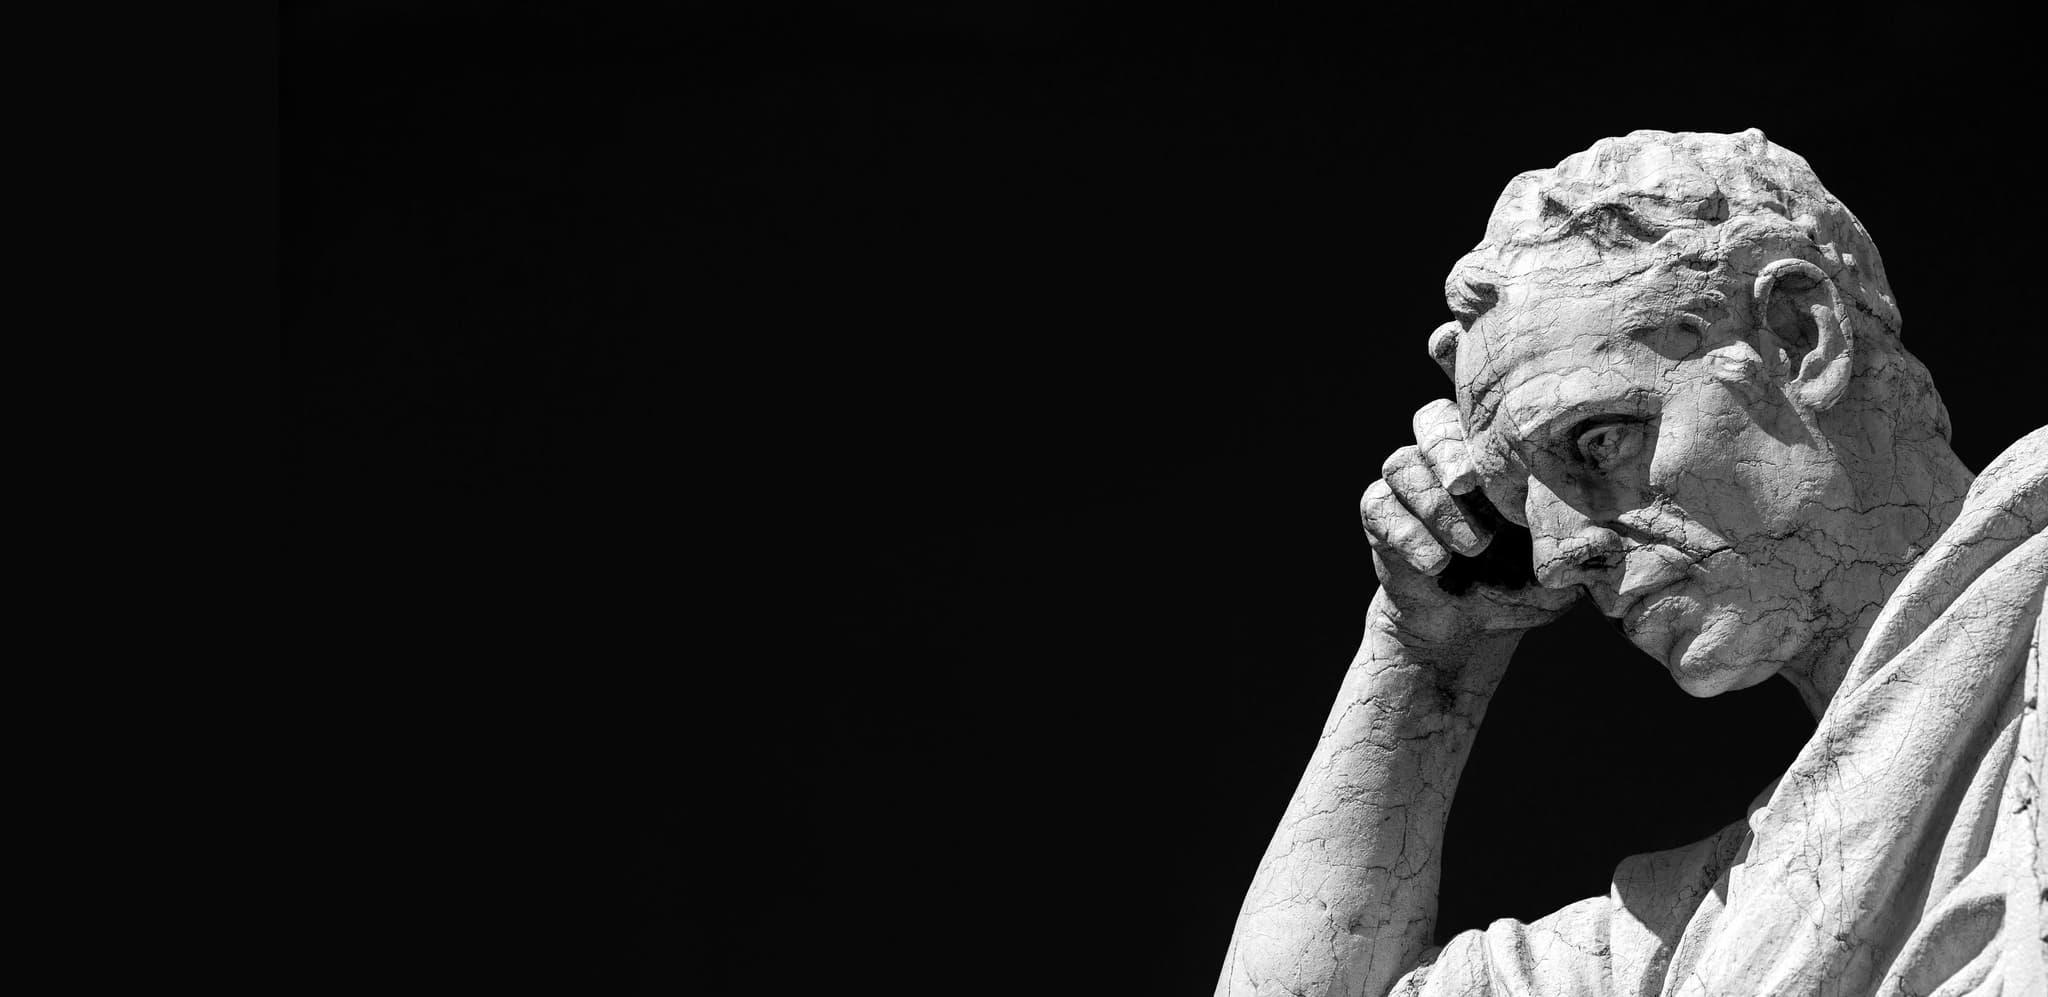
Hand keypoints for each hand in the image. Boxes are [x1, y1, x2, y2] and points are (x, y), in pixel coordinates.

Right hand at [1361, 400, 1579, 646]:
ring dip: (1436, 505)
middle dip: (1447, 450)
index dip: (1476, 401)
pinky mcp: (1381, 516)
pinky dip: (1408, 534)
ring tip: (1472, 548)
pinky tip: (1435, 564)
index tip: (1485, 412)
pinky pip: (1378, 505)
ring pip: (1401, 464)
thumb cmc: (1524, 583)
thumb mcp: (1560, 562)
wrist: (1470, 628)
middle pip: (1430, 420)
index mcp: (1491, 455)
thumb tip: (1606, 524)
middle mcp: (1445, 460)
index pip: (1479, 407)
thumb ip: (1576, 537)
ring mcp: (1409, 486)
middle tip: (1466, 484)